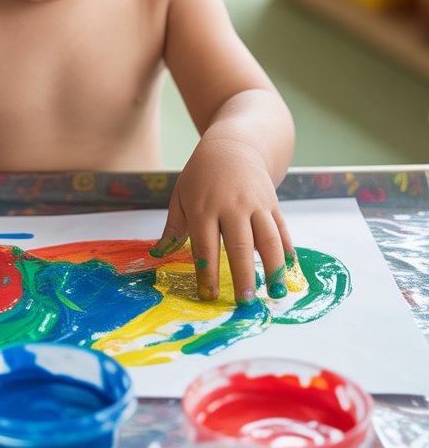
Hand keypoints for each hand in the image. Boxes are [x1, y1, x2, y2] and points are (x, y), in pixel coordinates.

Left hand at [150, 137, 294, 303]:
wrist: (233, 145)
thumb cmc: (201, 175)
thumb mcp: (181, 195)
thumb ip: (173, 228)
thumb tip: (157, 255)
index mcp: (204, 207)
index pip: (206, 245)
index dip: (208, 272)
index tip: (209, 296)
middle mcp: (232, 206)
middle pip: (239, 245)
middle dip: (243, 275)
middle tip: (245, 302)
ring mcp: (255, 204)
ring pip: (268, 239)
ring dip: (272, 268)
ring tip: (275, 293)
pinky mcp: (272, 203)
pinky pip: (282, 229)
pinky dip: (287, 250)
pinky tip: (289, 270)